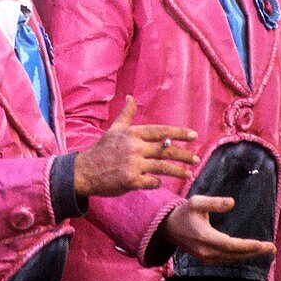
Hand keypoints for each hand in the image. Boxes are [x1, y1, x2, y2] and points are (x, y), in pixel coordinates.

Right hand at [73, 96, 198, 197]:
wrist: (83, 171)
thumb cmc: (101, 150)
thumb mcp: (114, 130)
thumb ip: (126, 115)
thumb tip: (130, 97)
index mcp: (132, 134)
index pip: (161, 131)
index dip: (178, 132)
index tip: (193, 135)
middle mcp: (134, 147)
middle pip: (165, 150)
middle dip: (184, 154)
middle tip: (197, 158)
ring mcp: (132, 164)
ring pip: (162, 167)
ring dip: (178, 171)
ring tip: (189, 174)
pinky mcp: (129, 180)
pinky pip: (151, 182)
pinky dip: (158, 182)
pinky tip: (162, 183)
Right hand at [162, 196, 275, 264]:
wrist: (169, 228)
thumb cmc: (184, 212)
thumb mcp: (196, 202)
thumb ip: (214, 202)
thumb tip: (232, 202)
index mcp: (204, 237)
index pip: (230, 245)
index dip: (247, 246)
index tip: (262, 244)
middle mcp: (206, 251)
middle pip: (234, 254)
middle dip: (254, 251)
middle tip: (272, 248)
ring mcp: (206, 258)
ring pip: (232, 259)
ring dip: (249, 255)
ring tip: (266, 250)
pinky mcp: (206, 260)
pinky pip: (227, 260)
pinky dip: (240, 256)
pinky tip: (250, 252)